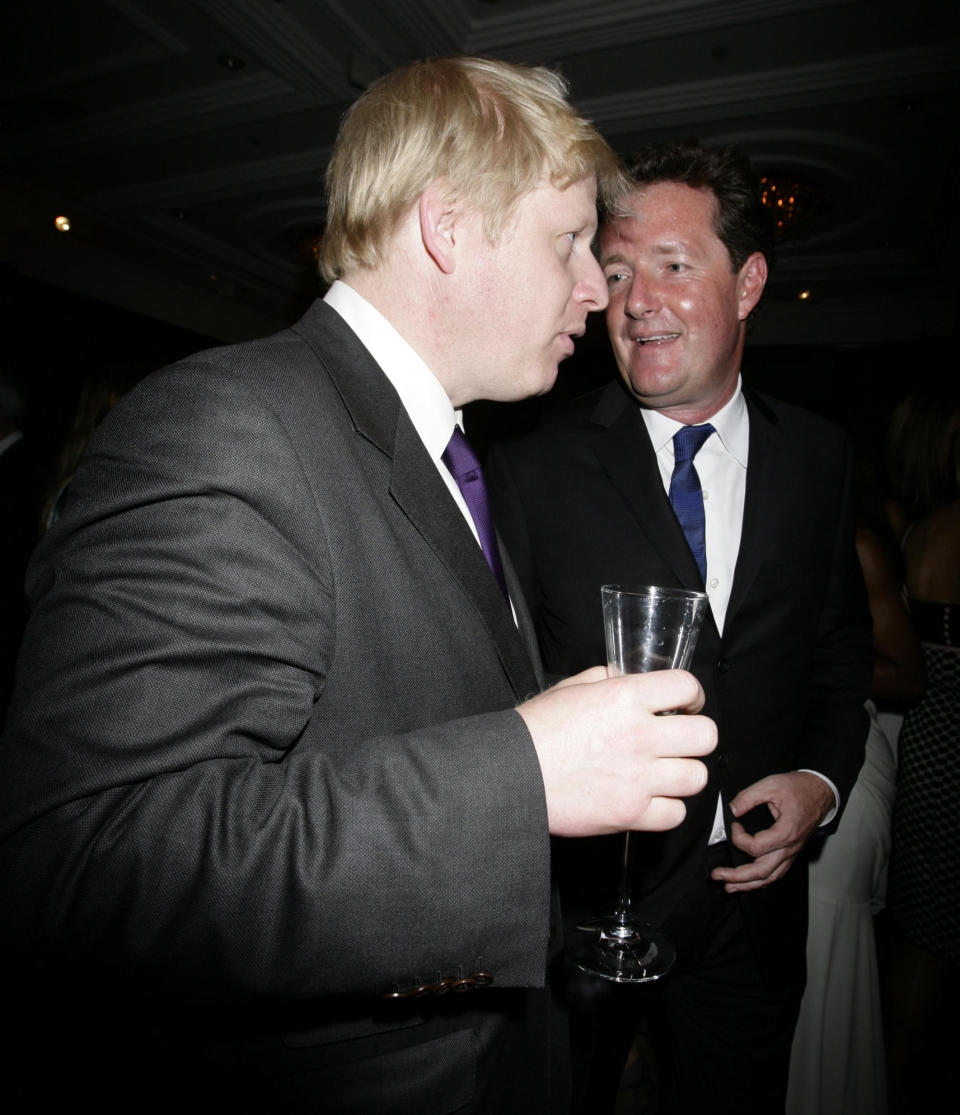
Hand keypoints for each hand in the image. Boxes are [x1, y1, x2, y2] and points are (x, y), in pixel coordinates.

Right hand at [517, 667, 715, 836]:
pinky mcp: (630, 813)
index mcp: (624, 697)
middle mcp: (638, 735)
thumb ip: (606, 679)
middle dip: (695, 735)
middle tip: (680, 740)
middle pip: (705, 735)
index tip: (688, 705)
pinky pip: (676, 814)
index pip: (687, 687)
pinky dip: (667, 808)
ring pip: (697, 776)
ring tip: (665, 772)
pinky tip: (650, 798)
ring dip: (684, 773)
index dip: (693, 695)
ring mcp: (638, 777)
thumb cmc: (534, 731)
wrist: (510, 775)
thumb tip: (626, 677)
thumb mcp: (569, 689)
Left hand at [710, 771, 834, 892]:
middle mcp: (790, 848)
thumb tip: (732, 809)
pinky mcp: (791, 852)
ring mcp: (792, 853)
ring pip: (770, 877)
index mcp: (785, 832)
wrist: (820, 791)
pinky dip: (762, 880)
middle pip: (762, 871)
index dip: (739, 838)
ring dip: (748, 884)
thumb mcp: (771, 785)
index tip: (734, 826)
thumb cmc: (799, 788)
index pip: (756, 847)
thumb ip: (748, 797)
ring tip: (729, 887)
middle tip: (717, 875)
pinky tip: (750, 882)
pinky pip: (777, 873)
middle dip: (737, 877)